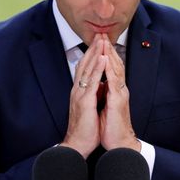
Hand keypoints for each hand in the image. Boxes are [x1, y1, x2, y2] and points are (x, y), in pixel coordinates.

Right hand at [61, 34, 105, 157]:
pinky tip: (102, 58)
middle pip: (84, 64)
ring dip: (95, 53)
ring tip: (101, 40)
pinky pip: (92, 81)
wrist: (78, 145)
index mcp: (80, 92)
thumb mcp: (89, 108)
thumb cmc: (85, 130)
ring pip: (87, 69)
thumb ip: (93, 96)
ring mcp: (80, 94)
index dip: (91, 55)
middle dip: (92, 48)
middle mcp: (78, 90)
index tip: (98, 42)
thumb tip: (99, 86)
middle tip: (99, 34)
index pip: (85, 69)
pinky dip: (97, 68)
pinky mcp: (85, 101)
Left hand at [99, 38, 140, 151]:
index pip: (111, 68)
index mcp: (115, 90)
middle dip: (108, 49)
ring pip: (116, 69)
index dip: (106, 54)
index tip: (100, 42)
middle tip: (102, 34)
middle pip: (115, 64)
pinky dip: (110, 69)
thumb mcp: (106, 106)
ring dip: (110, 54)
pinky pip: (114, 81)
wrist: (119, 143)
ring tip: (104, 41)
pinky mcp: (118, 100)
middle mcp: (119, 89)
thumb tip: (101, 85)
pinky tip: (106, 59)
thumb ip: (105, 94)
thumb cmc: (112, 128)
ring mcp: (120, 93)